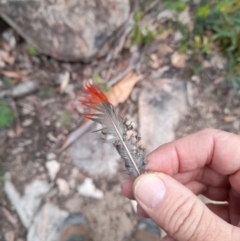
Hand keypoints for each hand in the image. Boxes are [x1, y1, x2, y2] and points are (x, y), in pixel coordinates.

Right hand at [122, 129, 239, 240]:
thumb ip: (186, 216)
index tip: (146, 170)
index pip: (213, 145)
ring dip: (171, 199)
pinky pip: (205, 209)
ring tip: (148, 214)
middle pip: (201, 165)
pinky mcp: (237, 220)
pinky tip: (168, 233)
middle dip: (166, 178)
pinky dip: (183, 218)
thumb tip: (144, 185)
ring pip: (199, 187)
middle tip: (137, 192)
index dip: (175, 152)